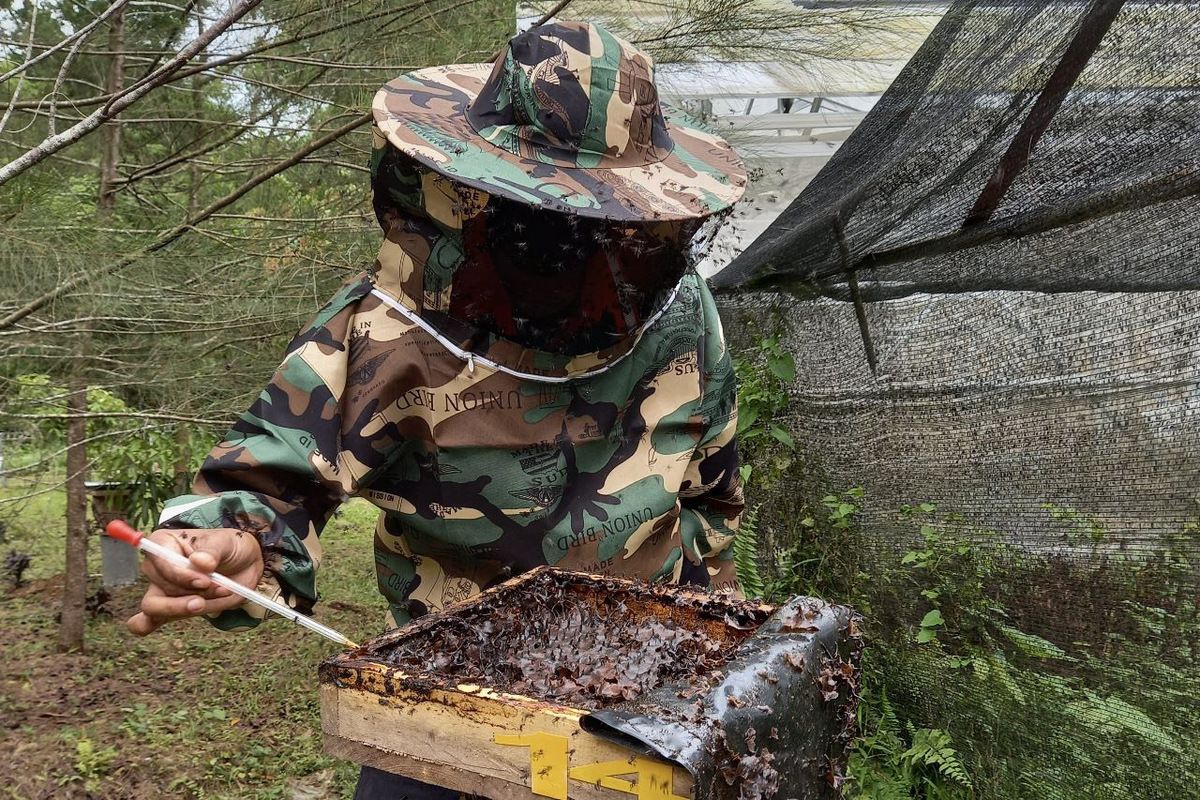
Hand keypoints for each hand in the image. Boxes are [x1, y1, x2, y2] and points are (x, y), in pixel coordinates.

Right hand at [127, 527, 263, 634]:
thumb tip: (199, 561)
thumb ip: (212, 551)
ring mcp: (160, 589)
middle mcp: (156, 566)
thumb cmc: (230, 547)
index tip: (205, 581)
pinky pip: (147, 620)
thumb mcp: (226, 542)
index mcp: (164, 542)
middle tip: (220, 589)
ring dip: (189, 607)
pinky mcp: (170, 607)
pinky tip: (142, 628)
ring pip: (156, 607)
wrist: (245, 565)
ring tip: (219, 595)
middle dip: (190, 594)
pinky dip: (145, 625)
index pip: (160, 562)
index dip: (181, 576)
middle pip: (157, 588)